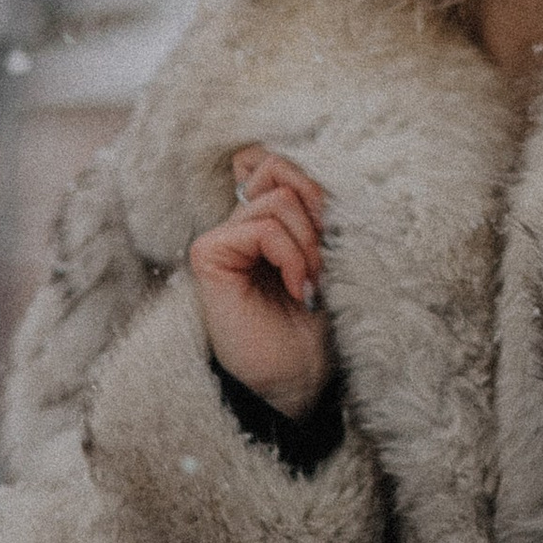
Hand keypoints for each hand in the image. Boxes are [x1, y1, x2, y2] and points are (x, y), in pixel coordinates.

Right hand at [187, 148, 333, 416]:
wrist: (296, 379)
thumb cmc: (314, 326)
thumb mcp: (326, 257)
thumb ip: (316, 212)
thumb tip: (321, 173)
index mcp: (265, 221)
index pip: (278, 163)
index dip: (314, 185)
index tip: (334, 232)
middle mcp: (239, 224)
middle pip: (280, 168)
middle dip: (318, 210)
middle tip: (326, 261)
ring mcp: (222, 237)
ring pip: (279, 199)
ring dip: (310, 243)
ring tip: (311, 283)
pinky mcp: (209, 254)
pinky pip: (263, 227)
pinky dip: (292, 256)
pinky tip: (298, 290)